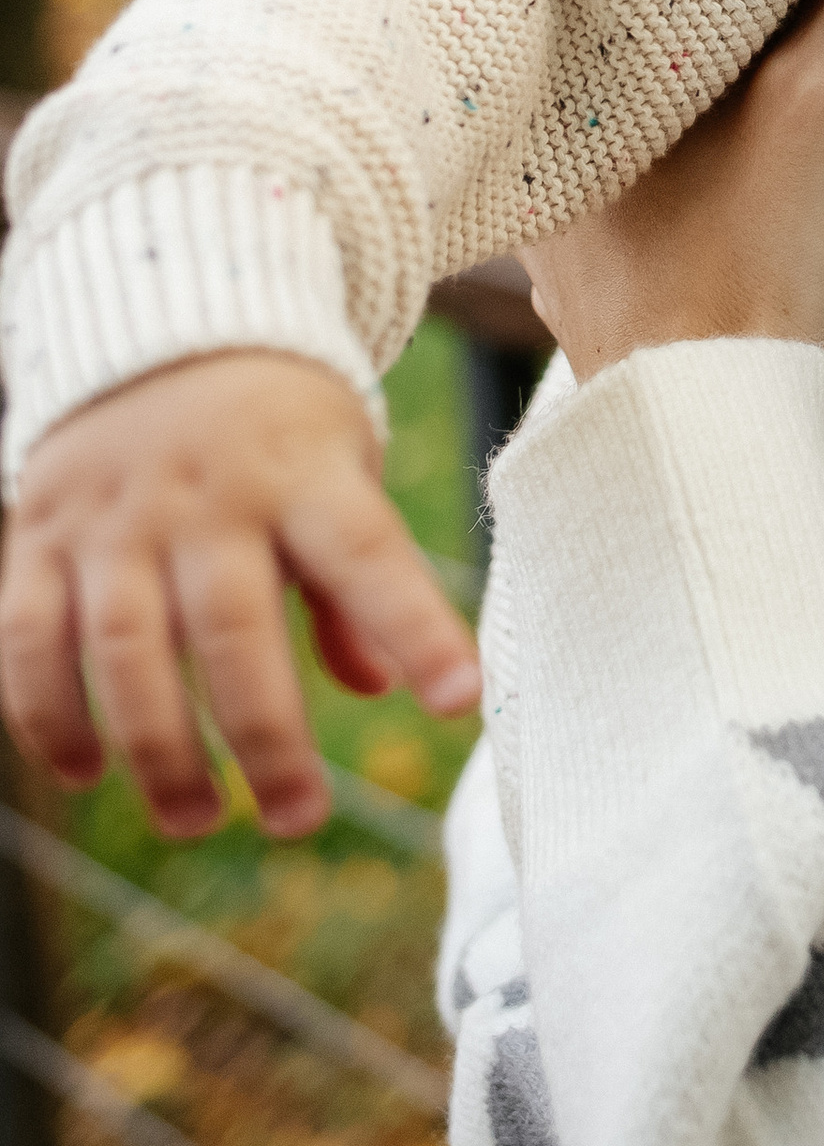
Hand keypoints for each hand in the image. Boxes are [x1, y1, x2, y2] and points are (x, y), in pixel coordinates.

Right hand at [0, 352, 481, 838]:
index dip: (415, 628)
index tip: (458, 702)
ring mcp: (114, 517)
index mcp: (303, 473)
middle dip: (266, 737)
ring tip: (196, 821)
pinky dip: (49, 713)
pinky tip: (85, 772)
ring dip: (157, 749)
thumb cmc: (278, 426)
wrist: (159, 325)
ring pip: (125, 648)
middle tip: (298, 819)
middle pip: (233, 630)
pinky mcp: (40, 536)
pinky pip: (29, 637)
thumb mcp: (344, 470)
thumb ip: (356, 583)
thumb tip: (381, 688)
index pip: (368, 556)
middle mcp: (206, 497)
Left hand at [527, 0, 823, 377]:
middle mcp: (533, 137)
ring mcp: (560, 213)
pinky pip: (633, 162)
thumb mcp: (820, 98)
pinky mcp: (602, 270)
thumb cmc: (738, 267)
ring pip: (620, 95)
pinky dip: (676, 130)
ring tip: (738, 3)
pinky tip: (718, 124)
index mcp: (556, 73)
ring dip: (675, 58)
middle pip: (610, 17)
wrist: (707, 438)